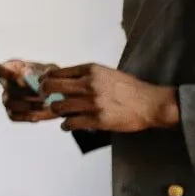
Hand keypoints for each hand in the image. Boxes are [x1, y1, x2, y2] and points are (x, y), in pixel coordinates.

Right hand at [0, 59, 59, 122]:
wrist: (58, 95)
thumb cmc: (51, 78)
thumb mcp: (53, 70)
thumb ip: (47, 72)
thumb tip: (40, 79)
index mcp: (13, 68)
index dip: (4, 73)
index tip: (19, 77)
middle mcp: (7, 83)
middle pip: (7, 88)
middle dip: (25, 91)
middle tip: (40, 94)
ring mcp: (7, 99)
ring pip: (9, 103)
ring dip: (26, 104)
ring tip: (42, 104)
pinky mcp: (12, 113)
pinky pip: (13, 116)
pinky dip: (26, 116)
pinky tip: (37, 115)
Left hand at [40, 63, 179, 131]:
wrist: (150, 104)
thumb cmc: (129, 89)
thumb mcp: (106, 74)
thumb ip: (85, 76)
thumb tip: (62, 81)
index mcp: (91, 70)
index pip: (57, 72)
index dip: (46, 80)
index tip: (44, 85)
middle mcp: (89, 84)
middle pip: (51, 87)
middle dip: (45, 93)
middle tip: (46, 99)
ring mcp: (92, 103)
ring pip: (58, 107)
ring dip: (57, 111)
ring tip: (63, 113)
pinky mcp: (97, 120)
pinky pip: (70, 123)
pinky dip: (66, 125)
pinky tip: (69, 124)